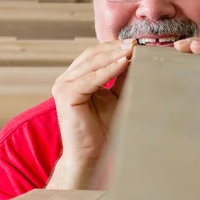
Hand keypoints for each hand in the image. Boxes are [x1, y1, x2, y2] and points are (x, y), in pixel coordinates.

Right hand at [50, 39, 135, 187]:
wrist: (90, 156)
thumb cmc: (102, 130)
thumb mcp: (116, 97)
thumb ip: (122, 78)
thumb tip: (137, 56)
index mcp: (76, 77)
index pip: (95, 54)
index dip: (115, 47)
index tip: (137, 43)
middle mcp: (66, 79)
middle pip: (92, 55)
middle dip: (115, 48)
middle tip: (136, 43)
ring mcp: (63, 86)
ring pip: (91, 63)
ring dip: (113, 55)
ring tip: (132, 50)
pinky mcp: (65, 96)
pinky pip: (90, 79)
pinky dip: (108, 70)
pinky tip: (124, 64)